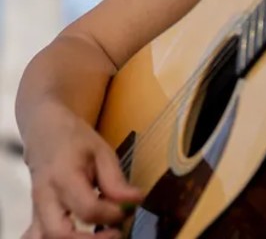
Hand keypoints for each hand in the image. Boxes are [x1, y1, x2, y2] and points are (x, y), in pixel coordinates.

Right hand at [24, 103, 141, 237]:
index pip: (87, 208)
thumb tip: (136, 201)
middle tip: (115, 234)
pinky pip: (34, 238)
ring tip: (100, 236)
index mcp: (64, 177)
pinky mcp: (34, 218)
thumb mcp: (102, 151)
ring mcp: (35, 211)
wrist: (46, 133)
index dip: (111, 214)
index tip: (128, 210)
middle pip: (59, 234)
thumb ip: (115, 180)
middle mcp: (44, 198)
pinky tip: (76, 237)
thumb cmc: (76, 140)